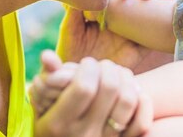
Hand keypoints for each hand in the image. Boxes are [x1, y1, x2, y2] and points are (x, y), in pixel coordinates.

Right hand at [34, 52, 152, 136]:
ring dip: (126, 79)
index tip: (86, 64)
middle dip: (107, 67)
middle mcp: (84, 134)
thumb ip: (46, 77)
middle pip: (109, 89)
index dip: (88, 68)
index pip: (84, 87)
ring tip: (116, 74)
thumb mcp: (40, 105)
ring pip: (128, 101)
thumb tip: (46, 54)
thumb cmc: (50, 122)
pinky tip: (132, 91)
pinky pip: (142, 123)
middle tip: (101, 66)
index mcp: (59, 124)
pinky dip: (142, 102)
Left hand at [56, 0, 178, 72]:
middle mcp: (123, 20)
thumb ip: (75, 11)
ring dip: (161, 0)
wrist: (78, 78)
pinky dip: (165, 26)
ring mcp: (132, 34)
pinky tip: (174, 15)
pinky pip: (154, 37)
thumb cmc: (70, 50)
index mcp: (108, 12)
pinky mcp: (139, 49)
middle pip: (139, 0)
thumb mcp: (70, 29)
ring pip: (150, 14)